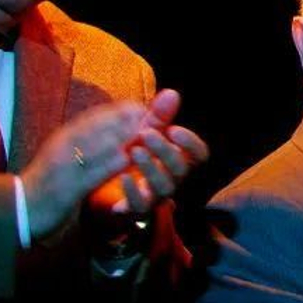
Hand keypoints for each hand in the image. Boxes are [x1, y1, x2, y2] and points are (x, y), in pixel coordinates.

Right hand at [20, 100, 145, 239]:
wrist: (20, 209)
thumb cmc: (48, 183)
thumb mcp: (64, 156)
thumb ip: (85, 142)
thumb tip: (110, 131)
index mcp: (63, 137)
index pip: (93, 118)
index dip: (118, 111)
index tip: (140, 106)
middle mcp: (62, 146)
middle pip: (97, 127)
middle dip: (125, 119)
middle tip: (153, 114)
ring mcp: (63, 166)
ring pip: (96, 146)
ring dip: (122, 137)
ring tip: (147, 132)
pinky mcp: (66, 187)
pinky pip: (89, 174)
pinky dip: (108, 164)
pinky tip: (126, 159)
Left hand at [86, 89, 210, 216]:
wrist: (103, 184)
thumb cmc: (131, 154)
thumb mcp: (143, 132)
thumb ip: (158, 115)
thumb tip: (173, 93)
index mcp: (178, 159)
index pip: (199, 155)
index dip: (190, 143)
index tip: (172, 129)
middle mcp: (172, 179)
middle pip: (182, 169)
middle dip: (166, 150)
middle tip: (146, 134)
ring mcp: (155, 195)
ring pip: (165, 187)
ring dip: (152, 168)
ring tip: (135, 151)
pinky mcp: (136, 209)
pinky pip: (140, 205)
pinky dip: (132, 190)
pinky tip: (122, 176)